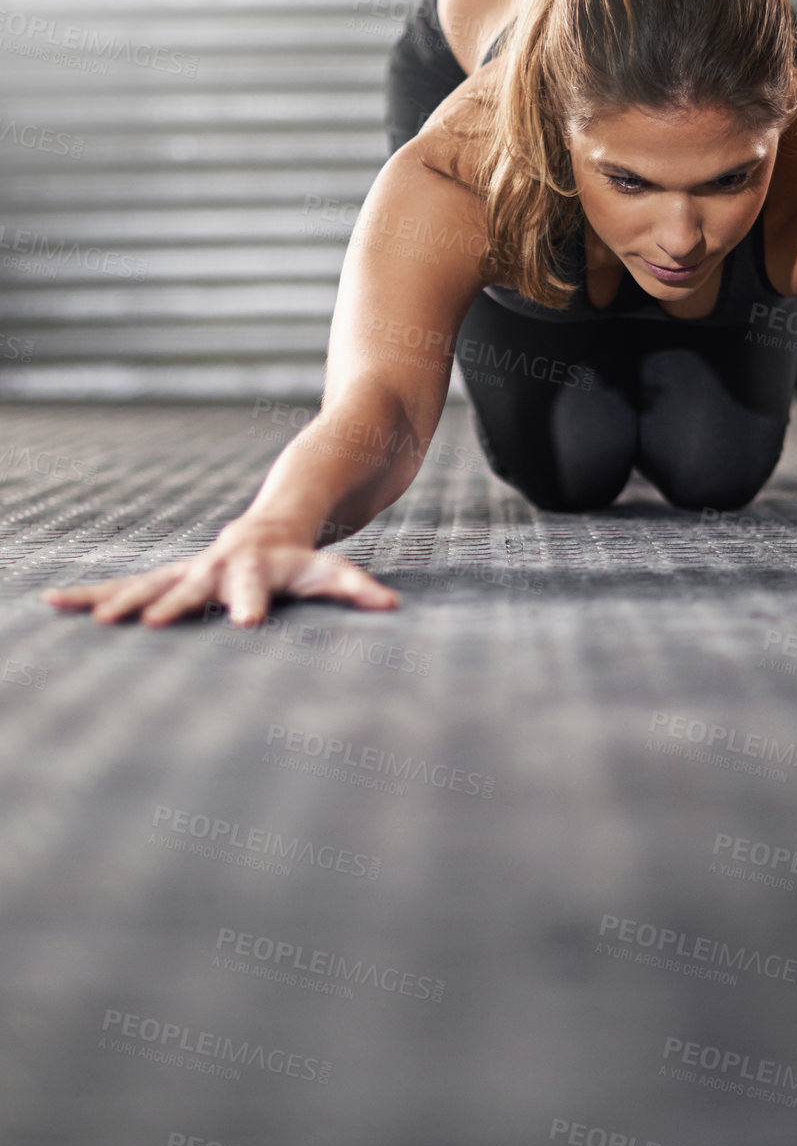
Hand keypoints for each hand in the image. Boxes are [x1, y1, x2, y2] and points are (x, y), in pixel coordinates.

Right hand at [41, 517, 400, 628]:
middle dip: (174, 604)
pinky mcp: (169, 579)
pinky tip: (54, 603)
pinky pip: (128, 586)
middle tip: (148, 626)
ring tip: (96, 622)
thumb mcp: (330, 569)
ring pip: (153, 585)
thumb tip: (392, 606)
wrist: (276, 519)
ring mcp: (190, 571)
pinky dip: (93, 594)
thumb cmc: (305, 557)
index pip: (258, 585)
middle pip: (196, 585)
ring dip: (123, 602)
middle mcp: (218, 566)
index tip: (247, 623)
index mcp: (258, 565)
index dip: (253, 601)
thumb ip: (356, 586)